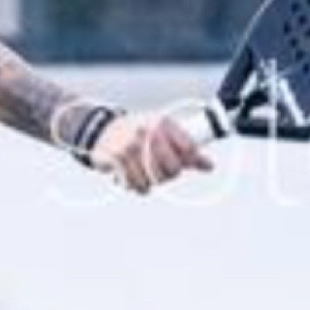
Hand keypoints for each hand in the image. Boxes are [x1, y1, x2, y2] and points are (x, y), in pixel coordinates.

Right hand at [91, 110, 213, 195]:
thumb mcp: (162, 132)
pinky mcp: (118, 160)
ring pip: (155, 181)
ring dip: (151, 182)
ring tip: (145, 172)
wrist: (101, 131)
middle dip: (169, 175)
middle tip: (163, 171)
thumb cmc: (136, 132)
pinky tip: (134, 176)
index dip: (191, 162)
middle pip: (173, 169)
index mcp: (163, 123)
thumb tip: (208, 166)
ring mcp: (132, 146)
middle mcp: (148, 132)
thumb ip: (185, 149)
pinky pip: (136, 185)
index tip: (186, 164)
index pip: (189, 148)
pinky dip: (137, 186)